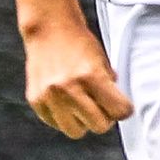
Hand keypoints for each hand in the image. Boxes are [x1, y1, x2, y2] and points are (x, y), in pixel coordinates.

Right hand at [23, 19, 133, 138]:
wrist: (49, 28)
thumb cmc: (80, 43)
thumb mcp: (101, 60)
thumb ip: (109, 87)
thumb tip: (117, 113)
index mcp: (91, 75)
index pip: (120, 111)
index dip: (123, 108)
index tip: (121, 104)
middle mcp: (69, 88)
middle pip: (99, 126)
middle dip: (104, 117)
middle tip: (100, 105)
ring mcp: (50, 96)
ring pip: (76, 131)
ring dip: (82, 121)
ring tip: (81, 104)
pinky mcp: (36, 100)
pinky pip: (56, 124)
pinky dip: (62, 116)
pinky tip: (63, 100)